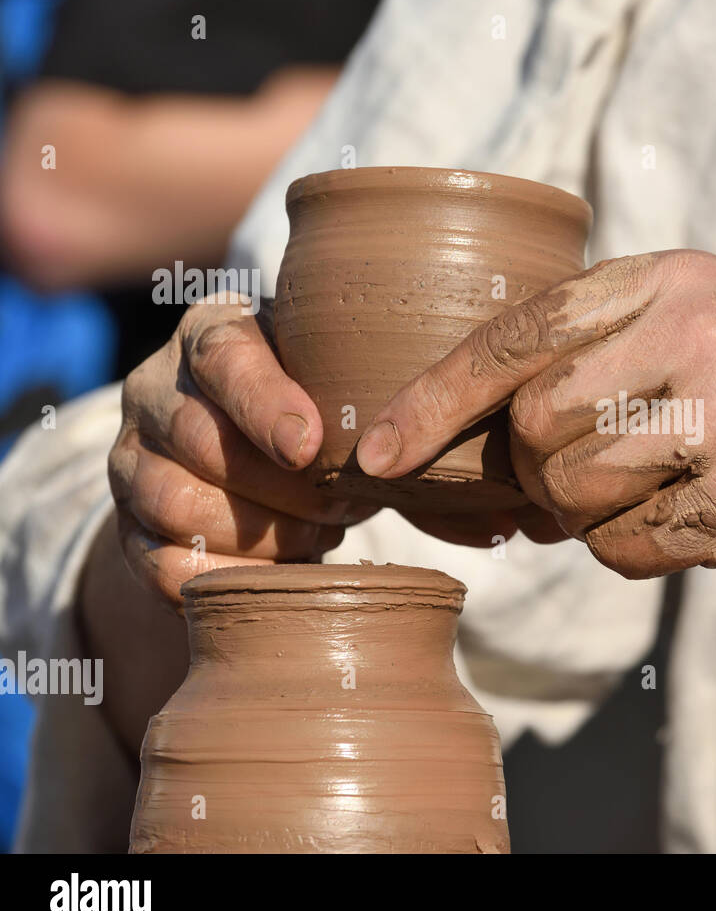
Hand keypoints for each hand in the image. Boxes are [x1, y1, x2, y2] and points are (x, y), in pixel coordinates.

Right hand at [107, 294, 374, 605]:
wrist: (261, 454)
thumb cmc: (317, 402)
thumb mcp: (336, 374)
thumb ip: (355, 386)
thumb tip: (393, 443)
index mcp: (210, 334)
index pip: (224, 358)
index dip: (266, 406)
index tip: (311, 447)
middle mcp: (155, 389)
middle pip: (198, 440)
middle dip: (282, 487)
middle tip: (341, 506)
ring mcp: (132, 459)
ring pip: (173, 503)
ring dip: (259, 534)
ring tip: (316, 535)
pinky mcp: (128, 526)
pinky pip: (158, 563)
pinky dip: (224, 577)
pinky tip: (277, 575)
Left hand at [356, 251, 715, 577]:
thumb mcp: (708, 309)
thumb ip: (602, 348)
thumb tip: (487, 445)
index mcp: (666, 281)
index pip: (514, 337)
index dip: (434, 399)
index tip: (380, 452)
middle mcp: (687, 341)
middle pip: (530, 427)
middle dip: (533, 465)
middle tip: (575, 469)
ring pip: (569, 496)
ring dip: (586, 512)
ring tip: (656, 485)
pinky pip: (626, 551)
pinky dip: (638, 548)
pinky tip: (699, 513)